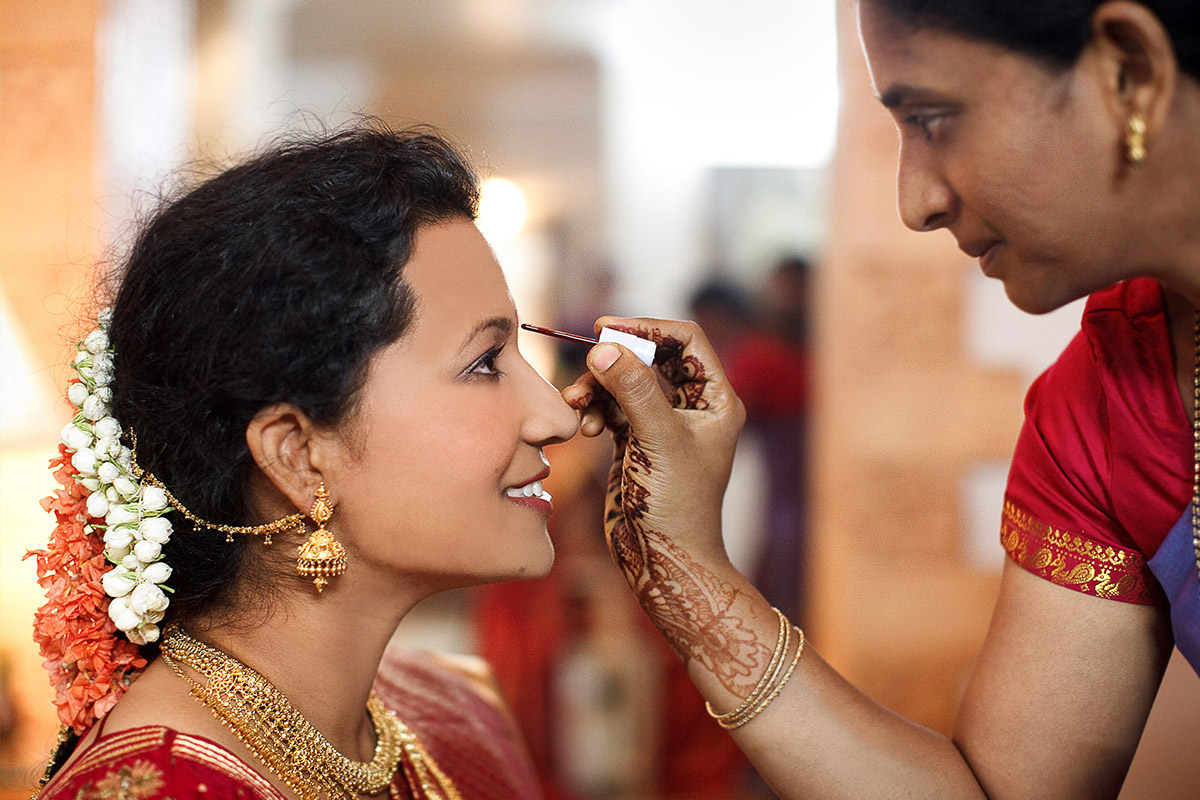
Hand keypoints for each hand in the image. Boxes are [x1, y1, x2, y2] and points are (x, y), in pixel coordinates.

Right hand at [563, 318, 764, 691]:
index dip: (647, 327)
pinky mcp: (637, 443)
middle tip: (586, 363)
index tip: (607, 329)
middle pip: (651, 358)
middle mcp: (692, 409)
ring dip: (598, 387)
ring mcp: (663, 426)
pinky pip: (612, 409)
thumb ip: (634, 392)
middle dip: (615, 360)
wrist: (665, 561)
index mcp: (715, 401)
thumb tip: (605, 349)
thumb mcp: (658, 442)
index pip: (686, 341)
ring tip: (576, 403)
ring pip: (626, 383)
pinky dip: (595, 412)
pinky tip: (584, 430)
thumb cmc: (678, 507)